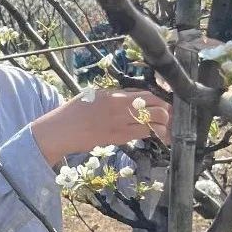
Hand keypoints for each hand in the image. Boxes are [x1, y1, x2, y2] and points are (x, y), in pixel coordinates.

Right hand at [32, 89, 170, 164]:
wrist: (61, 130)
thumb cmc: (75, 110)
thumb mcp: (94, 95)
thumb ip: (115, 95)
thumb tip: (134, 95)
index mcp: (115, 95)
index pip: (147, 94)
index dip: (161, 97)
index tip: (166, 101)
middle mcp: (120, 108)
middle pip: (157, 107)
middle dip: (168, 112)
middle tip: (171, 116)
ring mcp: (120, 124)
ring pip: (155, 123)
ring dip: (164, 125)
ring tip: (167, 127)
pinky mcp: (118, 138)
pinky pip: (144, 134)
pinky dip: (154, 134)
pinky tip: (156, 136)